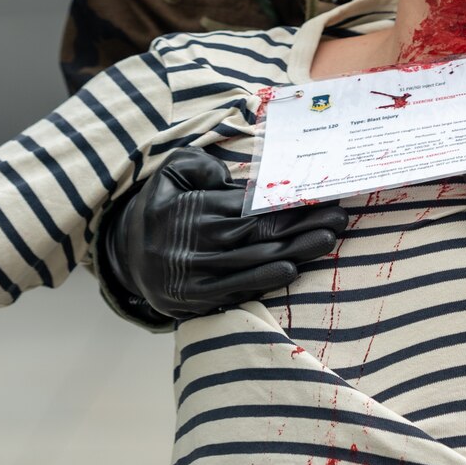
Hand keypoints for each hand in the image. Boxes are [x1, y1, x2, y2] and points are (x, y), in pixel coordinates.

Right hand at [98, 147, 348, 322]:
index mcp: (191, 211)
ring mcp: (197, 276)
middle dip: (302, 223)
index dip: (285, 201)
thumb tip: (227, 175)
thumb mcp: (169, 174)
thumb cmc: (160, 208)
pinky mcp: (198, 300)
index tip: (316, 193)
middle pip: (260, 233)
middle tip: (337, 215)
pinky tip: (295, 268)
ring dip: (297, 250)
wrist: (128, 257)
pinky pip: (240, 289)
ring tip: (329, 237)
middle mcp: (195, 245)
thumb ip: (197, 164)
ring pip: (256, 261)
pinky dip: (268, 280)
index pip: (248, 206)